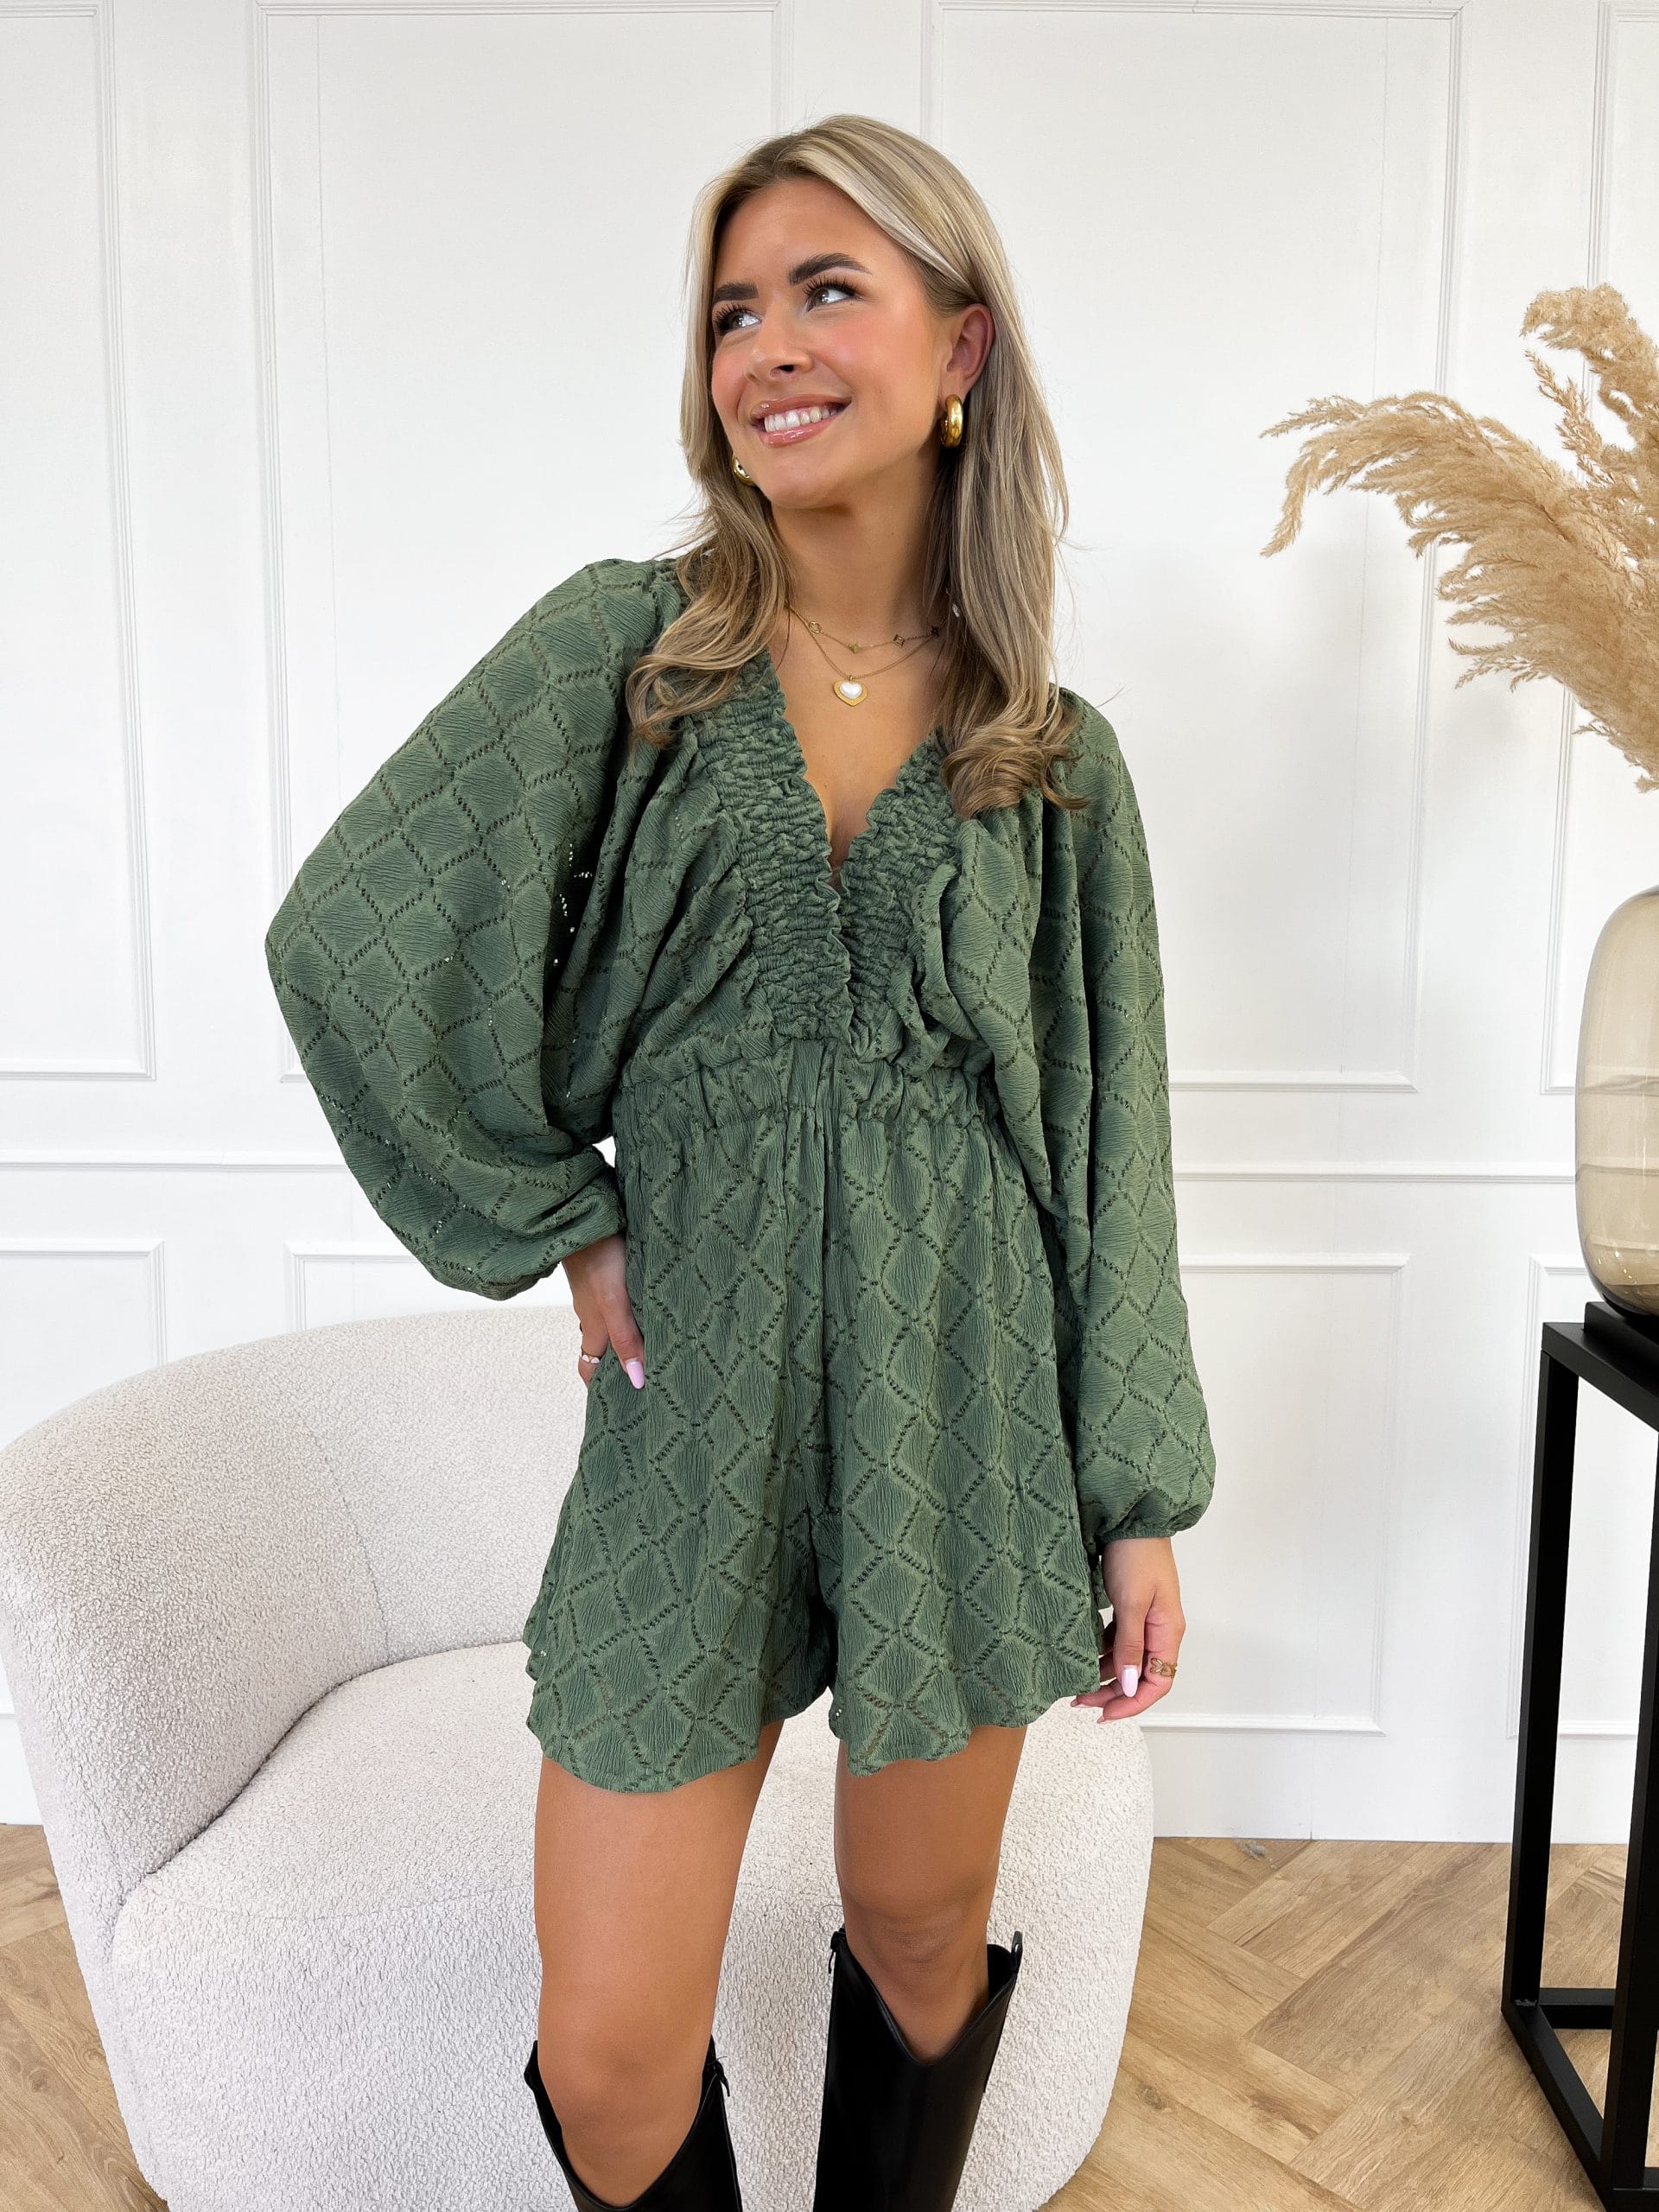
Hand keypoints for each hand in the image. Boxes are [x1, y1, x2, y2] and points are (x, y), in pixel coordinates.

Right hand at [562, 1232, 645, 1392]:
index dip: (598, 1386)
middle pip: (602, 1346)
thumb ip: (626, 1340)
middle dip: (618, 1364)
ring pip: (611, 1321)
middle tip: (644, 1376)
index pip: (588, 1367)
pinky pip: (616, 1298)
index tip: (616, 1402)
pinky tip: (648, 1303)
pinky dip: (629, 1309)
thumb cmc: (600, 1259)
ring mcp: (597, 1291)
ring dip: (627, 1335)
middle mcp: (592, 1312)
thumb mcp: (615, 1304)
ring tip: (656, 1343)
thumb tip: (636, 1381)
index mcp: (594, 1326)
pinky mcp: (606, 1270)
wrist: (586, 1215)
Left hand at [1070, 1535, 1183, 1722]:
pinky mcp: (1131, 1608)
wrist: (1130, 1517)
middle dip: (1114, 1693)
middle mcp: (1160, 1630)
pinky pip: (1119, 1642)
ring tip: (1078, 1686)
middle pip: (1142, 1676)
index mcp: (1168, 1632)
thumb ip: (1130, 1645)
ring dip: (1105, 1676)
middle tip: (1082, 1701)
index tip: (1105, 1714)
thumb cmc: (1135, 1555)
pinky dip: (1102, 1654)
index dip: (1133, 1703)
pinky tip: (1084, 1657)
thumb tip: (1130, 1686)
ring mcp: (1145, 1619)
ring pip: (1128, 1661)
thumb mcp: (1131, 1602)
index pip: (1159, 1683)